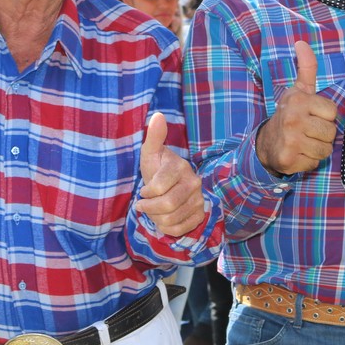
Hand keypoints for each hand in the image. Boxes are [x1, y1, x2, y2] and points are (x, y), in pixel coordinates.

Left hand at [135, 112, 206, 236]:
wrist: (170, 185)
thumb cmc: (157, 168)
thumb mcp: (150, 153)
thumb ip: (154, 136)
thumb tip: (157, 115)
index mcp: (180, 167)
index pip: (157, 188)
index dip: (145, 193)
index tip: (144, 191)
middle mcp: (194, 183)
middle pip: (166, 206)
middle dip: (149, 208)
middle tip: (144, 204)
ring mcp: (199, 200)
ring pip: (170, 220)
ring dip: (156, 218)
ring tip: (154, 210)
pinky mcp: (200, 214)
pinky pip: (179, 230)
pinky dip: (166, 228)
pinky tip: (164, 218)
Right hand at [255, 41, 338, 174]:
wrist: (265, 143)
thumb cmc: (289, 114)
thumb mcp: (298, 90)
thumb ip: (306, 67)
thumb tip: (301, 42)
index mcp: (298, 100)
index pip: (332, 112)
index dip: (325, 117)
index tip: (311, 116)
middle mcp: (292, 119)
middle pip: (331, 133)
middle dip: (323, 135)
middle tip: (308, 131)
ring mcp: (290, 140)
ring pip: (325, 150)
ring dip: (317, 149)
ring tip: (304, 143)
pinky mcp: (288, 159)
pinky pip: (315, 163)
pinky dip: (308, 162)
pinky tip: (298, 154)